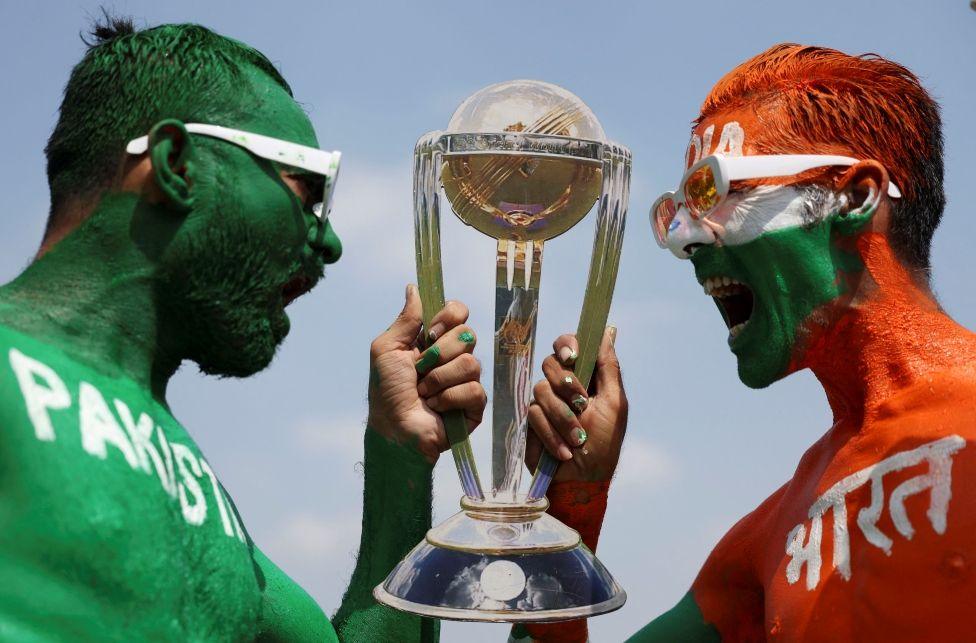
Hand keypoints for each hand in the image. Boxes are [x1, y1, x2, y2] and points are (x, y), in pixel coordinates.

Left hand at [367, 284, 485, 463]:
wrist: (394, 430)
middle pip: (468, 334)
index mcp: (435, 340)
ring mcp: (466, 381)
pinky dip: (449, 398)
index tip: (430, 333)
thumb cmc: (386, 392)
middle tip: (420, 369)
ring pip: (471, 363)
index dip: (449, 318)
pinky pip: (475, 389)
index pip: (459, 312)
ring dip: (439, 380)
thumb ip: (405, 319)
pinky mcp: (475, 405)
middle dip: (439, 354)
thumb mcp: (387, 349)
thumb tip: (413, 287)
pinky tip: (437, 407)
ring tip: (425, 393)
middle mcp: (453, 357)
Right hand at [525, 327, 626, 481]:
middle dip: (566, 385)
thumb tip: (608, 330)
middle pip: (550, 362)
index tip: (572, 357)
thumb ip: (608, 367)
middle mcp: (562, 385)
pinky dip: (552, 434)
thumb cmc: (604, 444)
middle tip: (580, 404)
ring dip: (563, 417)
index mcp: (585, 376)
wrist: (582, 480)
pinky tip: (565, 449)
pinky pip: (533, 415)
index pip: (568, 345)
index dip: (567, 345)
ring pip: (541, 390)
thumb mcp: (614, 403)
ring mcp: (544, 402)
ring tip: (577, 438)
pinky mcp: (529, 420)